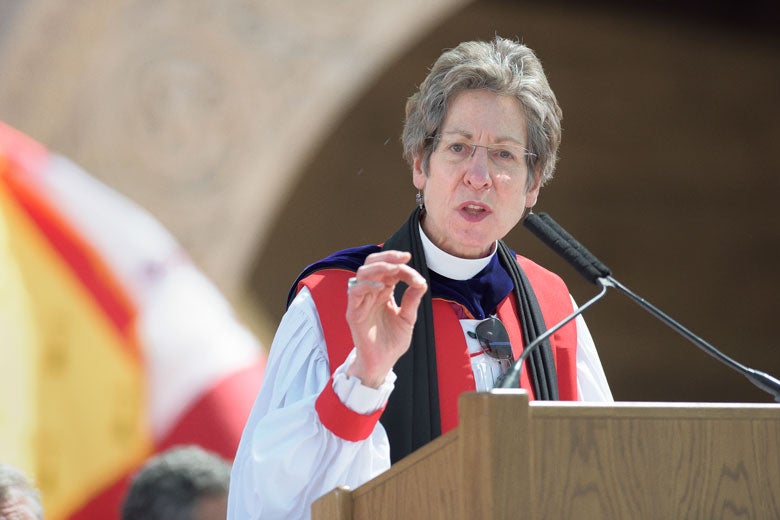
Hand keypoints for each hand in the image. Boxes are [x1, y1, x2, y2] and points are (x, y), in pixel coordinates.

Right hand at [345, 250, 427, 387]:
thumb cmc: (392, 342)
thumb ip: (412, 300)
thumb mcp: (408, 319)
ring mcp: (360, 301)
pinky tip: (382, 286)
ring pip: (362, 273)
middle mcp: (370, 293)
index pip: (390, 270)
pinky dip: (367, 284)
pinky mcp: (353, 312)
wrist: (382, 363)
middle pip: (373, 264)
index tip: (415, 271)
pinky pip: (354, 291)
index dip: (402, 265)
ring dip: (379, 267)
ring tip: (395, 269)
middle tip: (404, 257)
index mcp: (383, 292)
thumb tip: (421, 282)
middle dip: (388, 256)